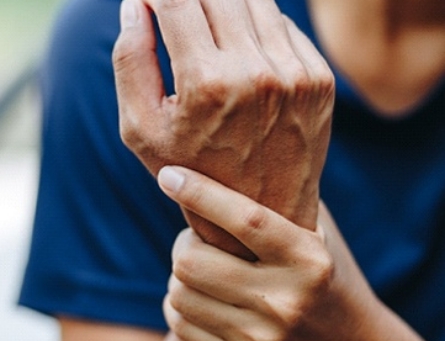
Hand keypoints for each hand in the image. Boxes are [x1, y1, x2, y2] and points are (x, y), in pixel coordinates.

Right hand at [113, 0, 333, 258]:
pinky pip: (282, 25)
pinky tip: (239, 49)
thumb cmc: (191, 170)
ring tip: (205, 28)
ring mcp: (296, 74)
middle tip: (176, 11)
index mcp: (207, 84)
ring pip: (254, 0)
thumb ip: (129, 61)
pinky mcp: (319, 79)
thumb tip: (135, 4)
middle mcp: (257, 73)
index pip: (175, 0)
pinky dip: (255, 25)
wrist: (260, 209)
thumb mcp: (141, 129)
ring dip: (222, 4)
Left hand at [158, 166, 443, 340]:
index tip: (168, 174)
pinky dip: (180, 304)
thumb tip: (235, 151)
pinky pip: (180, 323)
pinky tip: (202, 296)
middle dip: (183, 242)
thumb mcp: (318, 232)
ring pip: (178, 293)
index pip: (244, 219)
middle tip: (197, 238)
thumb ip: (286, 196)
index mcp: (309, 261)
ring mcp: (263, 340)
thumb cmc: (327, 275)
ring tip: (202, 268)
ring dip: (180, 274)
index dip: (199, 192)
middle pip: (190, 261)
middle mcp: (286, 303)